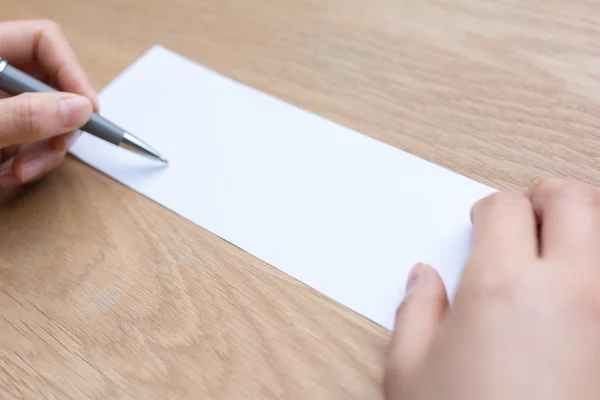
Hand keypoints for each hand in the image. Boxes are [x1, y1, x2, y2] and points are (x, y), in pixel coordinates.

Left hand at [0, 19, 96, 186]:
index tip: (88, 111)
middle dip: (59, 125)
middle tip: (57, 149)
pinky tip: (5, 176)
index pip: (44, 42)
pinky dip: (25, 164)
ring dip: (43, 153)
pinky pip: (28, 144)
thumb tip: (80, 110)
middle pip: (51, 86)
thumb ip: (22, 115)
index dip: (72, 73)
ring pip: (45, 122)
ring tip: (19, 174)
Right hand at [384, 179, 599, 399]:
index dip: (490, 208)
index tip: (484, 221)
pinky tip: (570, 294)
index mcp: (501, 286)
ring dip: (584, 229)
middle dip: (549, 195)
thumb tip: (424, 282)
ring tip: (557, 247)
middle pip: (574, 201)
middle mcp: (566, 291)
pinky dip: (594, 271)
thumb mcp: (411, 374)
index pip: (506, 207)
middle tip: (531, 210)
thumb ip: (415, 313)